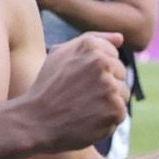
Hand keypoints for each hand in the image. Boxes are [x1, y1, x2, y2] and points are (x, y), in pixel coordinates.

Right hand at [21, 32, 131, 152]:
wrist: (35, 120)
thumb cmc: (48, 86)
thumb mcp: (60, 54)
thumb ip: (92, 40)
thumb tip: (120, 38)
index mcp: (90, 46)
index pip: (114, 55)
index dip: (98, 70)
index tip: (80, 79)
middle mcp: (102, 63)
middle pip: (121, 74)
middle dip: (106, 84)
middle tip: (80, 94)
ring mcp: (110, 86)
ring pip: (123, 93)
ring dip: (108, 102)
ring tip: (84, 106)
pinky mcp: (115, 109)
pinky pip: (121, 112)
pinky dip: (107, 119)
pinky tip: (88, 119)